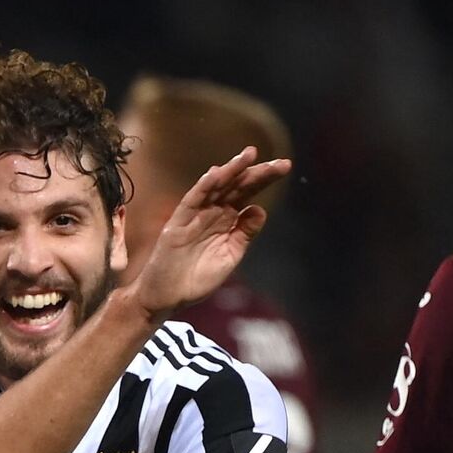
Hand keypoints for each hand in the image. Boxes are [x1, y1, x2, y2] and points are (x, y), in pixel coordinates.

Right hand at [127, 146, 291, 321]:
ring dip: (232, 170)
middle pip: (236, 186)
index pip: (248, 193)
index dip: (264, 179)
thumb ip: (244, 234)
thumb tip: (260, 209)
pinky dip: (204, 186)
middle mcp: (212, 212)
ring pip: (216, 187)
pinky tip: (217, 174)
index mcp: (227, 219)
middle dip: (257, 173)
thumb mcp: (229, 256)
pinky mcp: (178, 222)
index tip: (285, 167)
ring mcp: (195, 215)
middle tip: (281, 163)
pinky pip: (192, 200)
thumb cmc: (197, 278)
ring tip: (249, 156)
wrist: (168, 296)